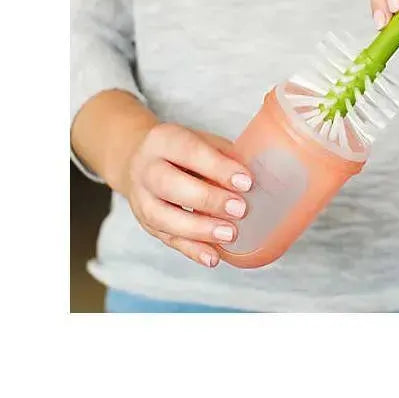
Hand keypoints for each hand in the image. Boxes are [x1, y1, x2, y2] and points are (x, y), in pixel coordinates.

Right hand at [122, 123, 252, 267]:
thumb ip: (224, 157)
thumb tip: (258, 178)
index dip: (218, 168)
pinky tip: (213, 257)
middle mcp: (146, 169)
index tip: (246, 182)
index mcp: (163, 139)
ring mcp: (141, 199)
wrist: (140, 161)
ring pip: (163, 217)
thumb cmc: (183, 151)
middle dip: (207, 199)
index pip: (189, 151)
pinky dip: (192, 250)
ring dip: (199, 229)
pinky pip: (167, 239)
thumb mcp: (202, 141)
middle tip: (239, 209)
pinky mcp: (147, 224)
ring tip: (230, 235)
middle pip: (169, 185)